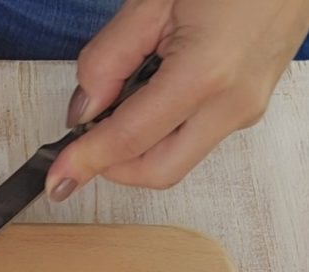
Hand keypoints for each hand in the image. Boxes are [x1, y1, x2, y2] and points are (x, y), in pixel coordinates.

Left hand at [47, 0, 308, 199]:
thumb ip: (110, 57)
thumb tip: (83, 109)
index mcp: (205, 74)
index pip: (128, 140)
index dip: (86, 161)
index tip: (57, 177)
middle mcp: (232, 104)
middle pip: (157, 172)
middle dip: (114, 168)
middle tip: (83, 146)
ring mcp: (248, 109)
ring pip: (178, 159)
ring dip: (139, 148)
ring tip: (122, 103)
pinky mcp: (252, 105)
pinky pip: (196, 138)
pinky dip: (163, 132)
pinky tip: (152, 95)